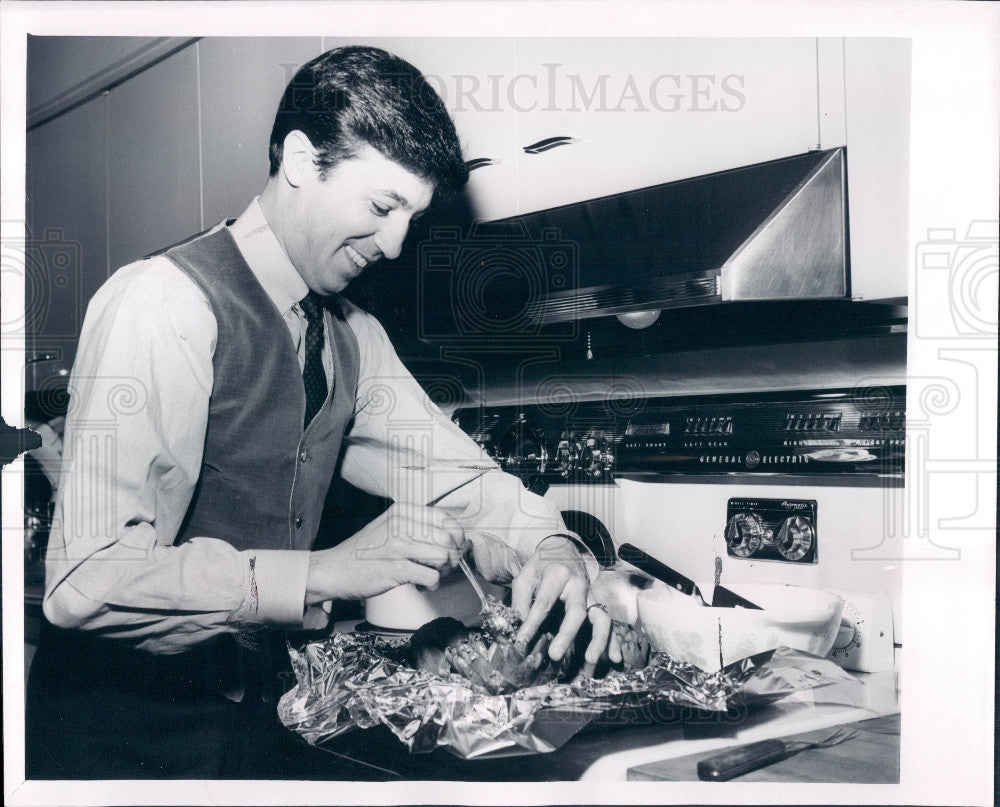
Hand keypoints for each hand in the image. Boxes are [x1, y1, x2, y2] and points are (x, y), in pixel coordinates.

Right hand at [305, 503, 466, 604]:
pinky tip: (422, 584)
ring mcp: (398, 546)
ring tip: (430, 575)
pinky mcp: (396, 568)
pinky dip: (432, 584)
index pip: (447, 519)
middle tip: (441, 567)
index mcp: (403, 510)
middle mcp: (402, 524)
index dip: (456, 537)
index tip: (452, 549)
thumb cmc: (365, 551)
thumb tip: (454, 537)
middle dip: (452, 557)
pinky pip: (432, 577)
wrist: (334, 570)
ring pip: (444, 557)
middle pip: (449, 540)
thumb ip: (418, 526)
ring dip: (443, 572)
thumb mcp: (390, 526)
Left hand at [510, 535, 610, 667]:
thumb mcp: (525, 576)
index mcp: (557, 575)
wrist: (564, 549)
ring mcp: (591, 596)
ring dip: (598, 640)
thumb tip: (519, 627)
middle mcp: (578, 586)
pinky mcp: (598, 605)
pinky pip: (610, 623)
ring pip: (601, 618)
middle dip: (567, 635)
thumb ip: (521, 601)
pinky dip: (614, 641)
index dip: (532, 624)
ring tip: (590, 660)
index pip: (544, 603)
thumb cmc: (541, 566)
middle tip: (555, 655)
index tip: (521, 641)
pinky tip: (614, 658)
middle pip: (577, 612)